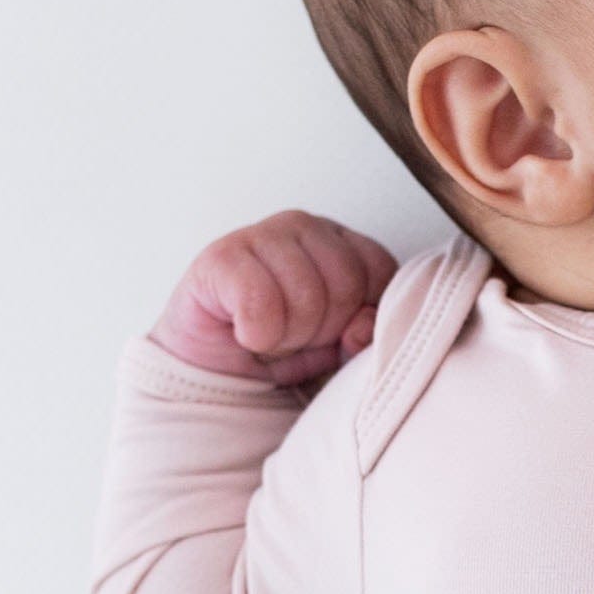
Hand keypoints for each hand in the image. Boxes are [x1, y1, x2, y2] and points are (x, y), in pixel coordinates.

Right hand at [149, 209, 400, 388]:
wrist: (213, 367)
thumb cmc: (279, 347)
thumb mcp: (337, 349)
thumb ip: (363, 335)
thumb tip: (364, 329)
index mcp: (341, 241)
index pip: (380, 271)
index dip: (361, 316)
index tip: (335, 335)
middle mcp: (305, 227)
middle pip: (347, 284)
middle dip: (323, 330)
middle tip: (295, 338)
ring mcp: (263, 234)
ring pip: (306, 294)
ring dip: (288, 336)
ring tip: (270, 337)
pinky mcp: (222, 256)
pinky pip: (260, 302)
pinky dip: (256, 335)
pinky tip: (245, 333)